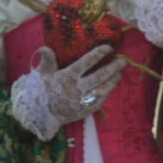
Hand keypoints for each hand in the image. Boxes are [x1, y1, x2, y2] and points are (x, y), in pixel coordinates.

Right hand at [9, 42, 124, 140]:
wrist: (40, 114)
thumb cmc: (41, 91)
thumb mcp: (42, 74)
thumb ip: (47, 60)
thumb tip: (45, 48)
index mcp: (67, 76)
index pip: (86, 62)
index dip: (98, 54)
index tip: (108, 48)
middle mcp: (76, 88)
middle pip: (100, 76)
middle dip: (113, 67)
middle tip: (123, 60)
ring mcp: (82, 100)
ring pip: (103, 89)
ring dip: (113, 80)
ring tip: (120, 73)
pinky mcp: (84, 110)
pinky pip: (100, 101)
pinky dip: (107, 93)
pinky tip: (111, 87)